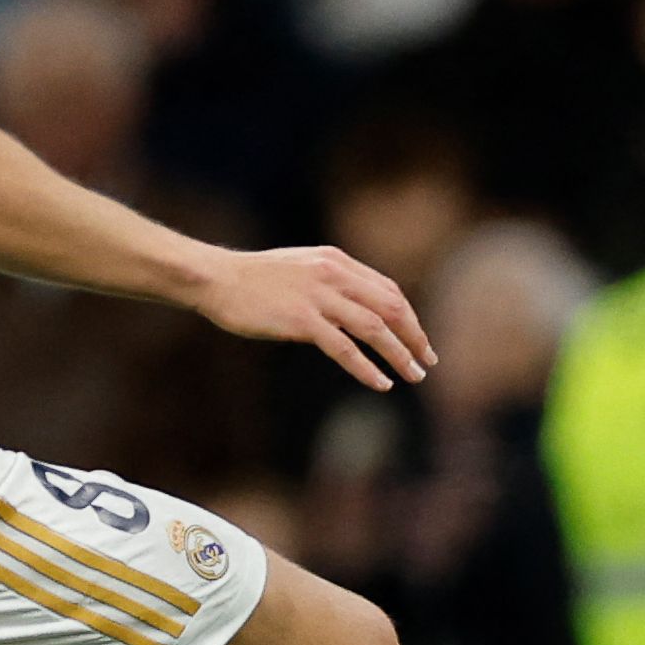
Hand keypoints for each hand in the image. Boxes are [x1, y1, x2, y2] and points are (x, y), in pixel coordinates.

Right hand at [194, 245, 433, 389]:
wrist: (217, 279)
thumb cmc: (254, 280)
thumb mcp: (301, 270)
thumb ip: (330, 284)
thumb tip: (354, 310)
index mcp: (336, 262)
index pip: (388, 290)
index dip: (409, 317)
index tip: (419, 340)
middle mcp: (334, 275)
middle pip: (391, 307)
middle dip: (414, 336)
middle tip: (427, 361)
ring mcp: (318, 297)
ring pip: (374, 328)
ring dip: (399, 354)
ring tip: (413, 376)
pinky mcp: (301, 321)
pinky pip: (345, 348)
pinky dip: (367, 368)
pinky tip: (380, 383)